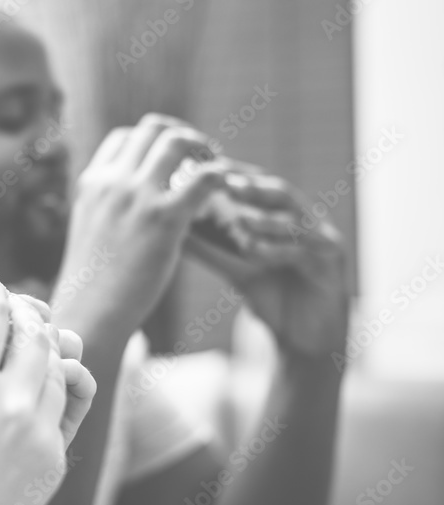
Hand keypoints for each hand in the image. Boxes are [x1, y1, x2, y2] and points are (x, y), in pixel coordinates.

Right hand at [0, 283, 95, 504]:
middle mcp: (11, 402)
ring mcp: (39, 432)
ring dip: (47, 351)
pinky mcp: (55, 458)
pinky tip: (45, 385)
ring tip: (36, 344)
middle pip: (36, 337)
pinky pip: (64, 409)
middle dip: (28, 317)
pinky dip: (55, 389)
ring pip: (58, 370)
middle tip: (21, 310)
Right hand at [52, 113, 225, 335]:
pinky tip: (227, 193)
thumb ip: (108, 208)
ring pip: (177, 141)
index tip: (172, 159)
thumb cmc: (93, 284)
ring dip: (204, 148)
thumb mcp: (90, 232)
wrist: (91, 313)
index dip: (152, 141)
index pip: (125, 137)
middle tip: (202, 157)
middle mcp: (112, 181)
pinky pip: (204, 178)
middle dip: (182, 136)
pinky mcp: (164, 219)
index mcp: (92, 183)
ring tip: (218, 168)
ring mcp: (137, 197)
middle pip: (152, 128)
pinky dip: (220, 177)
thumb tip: (131, 205)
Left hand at [186, 159, 349, 359]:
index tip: (206, 167)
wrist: (305, 335)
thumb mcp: (237, 268)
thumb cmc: (273, 295)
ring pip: (294, 221)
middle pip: (280, 193)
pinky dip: (276, 250)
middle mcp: (306, 220)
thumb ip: (210, 249)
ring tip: (238, 219)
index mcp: (284, 214)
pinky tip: (252, 250)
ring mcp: (322, 238)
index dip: (234, 174)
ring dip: (264, 219)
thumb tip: (174, 232)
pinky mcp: (332, 262)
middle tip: (225, 182)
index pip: (259, 185)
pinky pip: (303, 252)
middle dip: (253, 186)